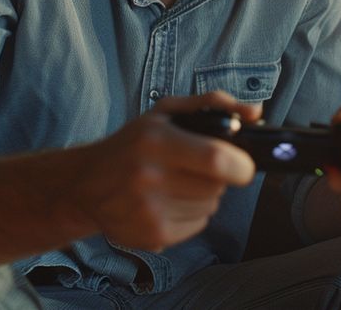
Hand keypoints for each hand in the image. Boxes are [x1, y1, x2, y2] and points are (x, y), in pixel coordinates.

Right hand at [69, 91, 258, 251]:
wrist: (85, 184)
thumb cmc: (133, 143)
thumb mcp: (166, 112)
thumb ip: (214, 105)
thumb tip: (256, 114)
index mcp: (154, 140)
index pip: (215, 158)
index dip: (240, 165)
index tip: (243, 164)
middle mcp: (148, 177)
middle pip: (216, 186)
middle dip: (217, 178)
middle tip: (194, 167)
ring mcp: (148, 210)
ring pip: (210, 207)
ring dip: (203, 196)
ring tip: (176, 183)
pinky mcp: (151, 235)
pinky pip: (197, 225)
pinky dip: (192, 214)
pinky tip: (167, 202)